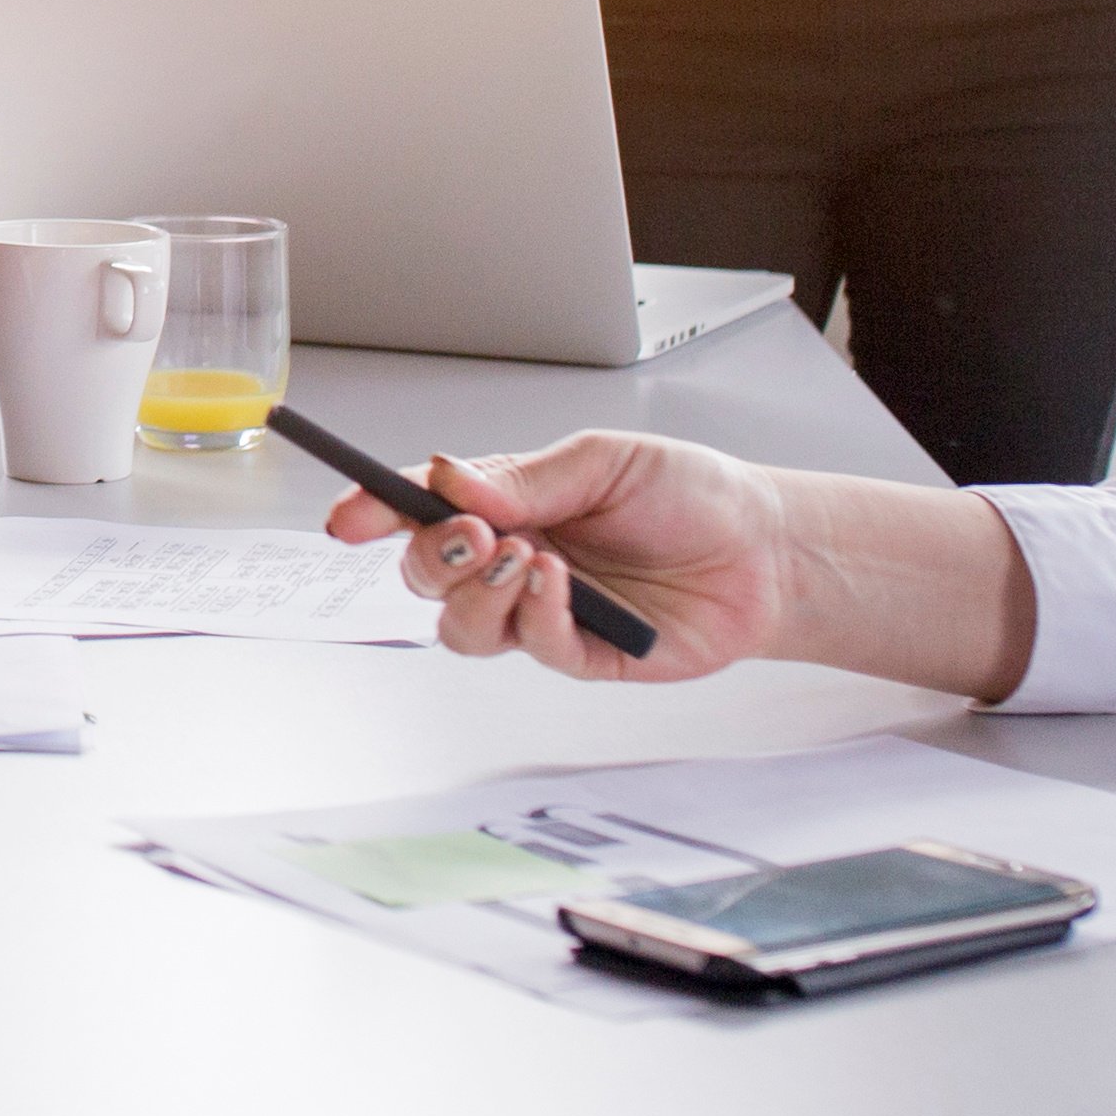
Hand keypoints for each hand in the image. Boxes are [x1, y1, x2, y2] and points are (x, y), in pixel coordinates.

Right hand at [317, 431, 799, 682]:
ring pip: (461, 627)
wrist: (766, 552)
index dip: (376, 511)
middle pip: (427, 575)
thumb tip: (451, 482)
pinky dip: (533, 614)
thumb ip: (526, 478)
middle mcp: (514, 561)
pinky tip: (560, 584)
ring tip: (528, 558)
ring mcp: (541, 612)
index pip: (423, 510)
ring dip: (479, 593)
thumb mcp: (605, 461)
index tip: (349, 515)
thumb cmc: (692, 497)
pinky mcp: (579, 654)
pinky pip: (529, 648)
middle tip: (474, 533)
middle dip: (432, 555)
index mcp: (510, 505)